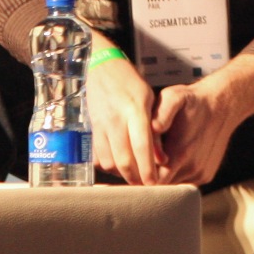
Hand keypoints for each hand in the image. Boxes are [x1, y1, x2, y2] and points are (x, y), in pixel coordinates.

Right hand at [88, 41, 164, 184]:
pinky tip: (120, 165)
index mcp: (135, 110)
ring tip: (135, 176)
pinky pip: (99, 157)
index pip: (142, 144)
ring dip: (122, 174)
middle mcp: (116, 120)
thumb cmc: (129, 83)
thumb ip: (154, 129)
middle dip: (135, 177)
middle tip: (146, 185)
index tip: (154, 182)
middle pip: (124, 159)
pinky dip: (109, 166)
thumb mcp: (149, 99)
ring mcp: (101, 126)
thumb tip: (161, 158)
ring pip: (109, 162)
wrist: (99, 68)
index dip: (148, 167)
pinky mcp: (92, 130)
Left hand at [151, 53, 253, 185]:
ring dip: (165, 175)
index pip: (152, 181)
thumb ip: (161, 114)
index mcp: (181, 152)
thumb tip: (153, 129)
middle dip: (151, 176)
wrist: (223, 105)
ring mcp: (200, 173)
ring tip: (162, 155)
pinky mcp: (206, 176)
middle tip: (145, 158)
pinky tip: (176, 157)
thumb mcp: (174, 97)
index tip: (136, 163)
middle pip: (161, 187)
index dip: (141, 174)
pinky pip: (184, 182)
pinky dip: (177, 174)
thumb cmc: (193, 101)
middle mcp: (192, 167)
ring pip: (172, 186)